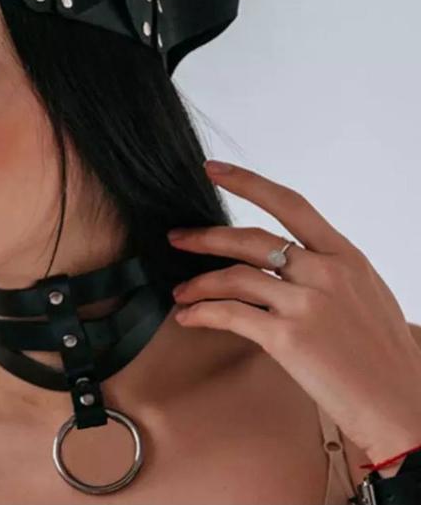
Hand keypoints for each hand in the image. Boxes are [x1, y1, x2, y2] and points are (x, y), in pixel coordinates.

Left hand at [167, 159, 420, 469]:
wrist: (403, 407)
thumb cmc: (385, 357)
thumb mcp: (367, 294)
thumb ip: (328, 270)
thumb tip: (290, 258)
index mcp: (345, 256)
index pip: (290, 204)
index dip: (246, 182)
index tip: (213, 169)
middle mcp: (325, 272)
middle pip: (250, 238)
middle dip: (205, 237)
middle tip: (177, 238)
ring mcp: (307, 303)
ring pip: (234, 276)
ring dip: (199, 283)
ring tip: (181, 292)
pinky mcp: (288, 337)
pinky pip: (230, 314)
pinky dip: (202, 314)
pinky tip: (189, 318)